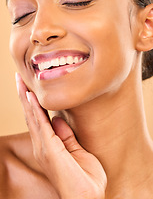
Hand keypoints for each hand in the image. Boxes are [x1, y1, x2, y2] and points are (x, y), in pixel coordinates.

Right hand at [16, 73, 106, 198]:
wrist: (88, 198)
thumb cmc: (85, 178)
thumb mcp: (78, 151)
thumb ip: (66, 136)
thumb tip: (57, 119)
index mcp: (50, 144)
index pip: (39, 118)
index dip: (33, 102)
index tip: (30, 87)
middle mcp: (43, 145)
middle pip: (32, 116)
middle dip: (26, 96)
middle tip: (19, 79)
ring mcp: (44, 148)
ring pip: (33, 118)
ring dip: (27, 99)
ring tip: (22, 83)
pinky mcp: (50, 150)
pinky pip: (41, 126)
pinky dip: (36, 111)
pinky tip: (32, 98)